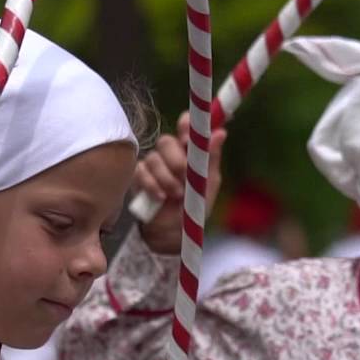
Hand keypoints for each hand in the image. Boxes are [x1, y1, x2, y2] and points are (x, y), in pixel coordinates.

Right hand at [135, 111, 226, 254]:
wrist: (174, 233)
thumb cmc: (194, 207)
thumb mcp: (208, 183)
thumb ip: (211, 157)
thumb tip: (221, 133)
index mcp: (189, 151)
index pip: (185, 127)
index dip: (185, 126)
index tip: (188, 137)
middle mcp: (170, 154)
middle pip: (166, 141)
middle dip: (176, 159)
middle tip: (185, 175)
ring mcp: (152, 164)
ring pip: (154, 158)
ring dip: (166, 178)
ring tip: (176, 195)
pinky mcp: (138, 177)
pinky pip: (141, 172)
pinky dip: (152, 185)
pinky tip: (160, 198)